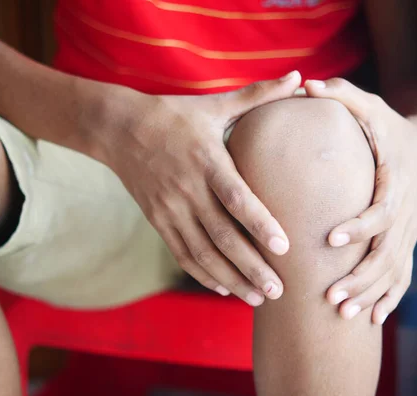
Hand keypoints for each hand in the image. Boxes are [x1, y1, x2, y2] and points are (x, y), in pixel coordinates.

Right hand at [101, 72, 301, 305]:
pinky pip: (181, 254)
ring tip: (259, 298)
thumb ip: (257, 96)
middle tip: (280, 290)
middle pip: (222, 236)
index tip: (285, 247)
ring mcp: (169, 209)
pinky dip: (203, 274)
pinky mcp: (158, 221)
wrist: (119, 128)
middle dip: (252, 267)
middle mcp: (187, 189)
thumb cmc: (175, 115)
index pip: (236, 197)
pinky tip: (224, 289)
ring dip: (231, 279)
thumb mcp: (215, 104)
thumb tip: (298, 77)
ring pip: (202, 253)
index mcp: (206, 160)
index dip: (260, 223)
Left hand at [304, 78, 416, 323]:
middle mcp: (404, 212)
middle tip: (331, 297)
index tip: (330, 239)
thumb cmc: (387, 126)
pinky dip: (390, 298)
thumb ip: (341, 95)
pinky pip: (403, 275)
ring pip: (394, 270)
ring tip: (343, 314)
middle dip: (360, 277)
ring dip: (371, 294)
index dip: (359, 226)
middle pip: (387, 252)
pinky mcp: (405, 240)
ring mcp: (407, 230)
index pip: (381, 211)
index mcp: (393, 182)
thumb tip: (305, 85)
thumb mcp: (370, 105)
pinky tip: (371, 319)